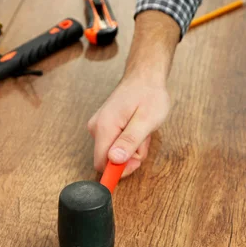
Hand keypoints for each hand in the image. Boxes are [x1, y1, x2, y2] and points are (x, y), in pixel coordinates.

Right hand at [87, 10, 179, 176]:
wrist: (145, 76)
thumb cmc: (149, 95)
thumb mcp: (146, 121)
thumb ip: (129, 141)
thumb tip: (114, 160)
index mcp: (104, 127)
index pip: (102, 164)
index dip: (119, 170)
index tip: (136, 162)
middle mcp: (96, 128)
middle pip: (109, 160)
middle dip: (129, 157)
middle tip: (143, 140)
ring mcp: (99, 127)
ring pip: (114, 153)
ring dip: (132, 148)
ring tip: (142, 130)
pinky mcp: (104, 126)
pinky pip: (115, 144)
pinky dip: (129, 141)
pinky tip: (137, 128)